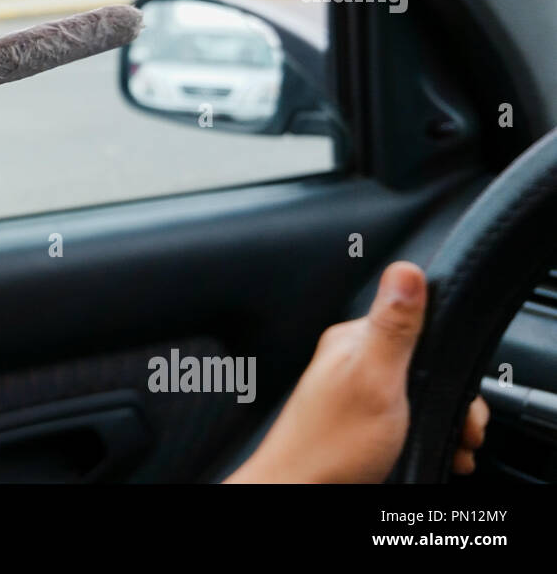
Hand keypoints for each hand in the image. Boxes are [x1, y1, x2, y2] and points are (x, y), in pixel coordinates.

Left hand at [225, 261, 488, 482]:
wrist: (296, 491)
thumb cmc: (328, 445)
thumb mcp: (373, 379)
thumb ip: (393, 327)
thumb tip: (405, 269)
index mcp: (354, 340)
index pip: (423, 328)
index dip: (453, 364)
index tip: (464, 397)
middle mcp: (353, 361)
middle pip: (426, 366)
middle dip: (453, 402)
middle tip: (458, 432)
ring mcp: (355, 392)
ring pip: (420, 396)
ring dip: (444, 423)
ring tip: (448, 448)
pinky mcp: (359, 421)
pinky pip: (406, 419)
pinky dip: (426, 437)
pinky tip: (429, 453)